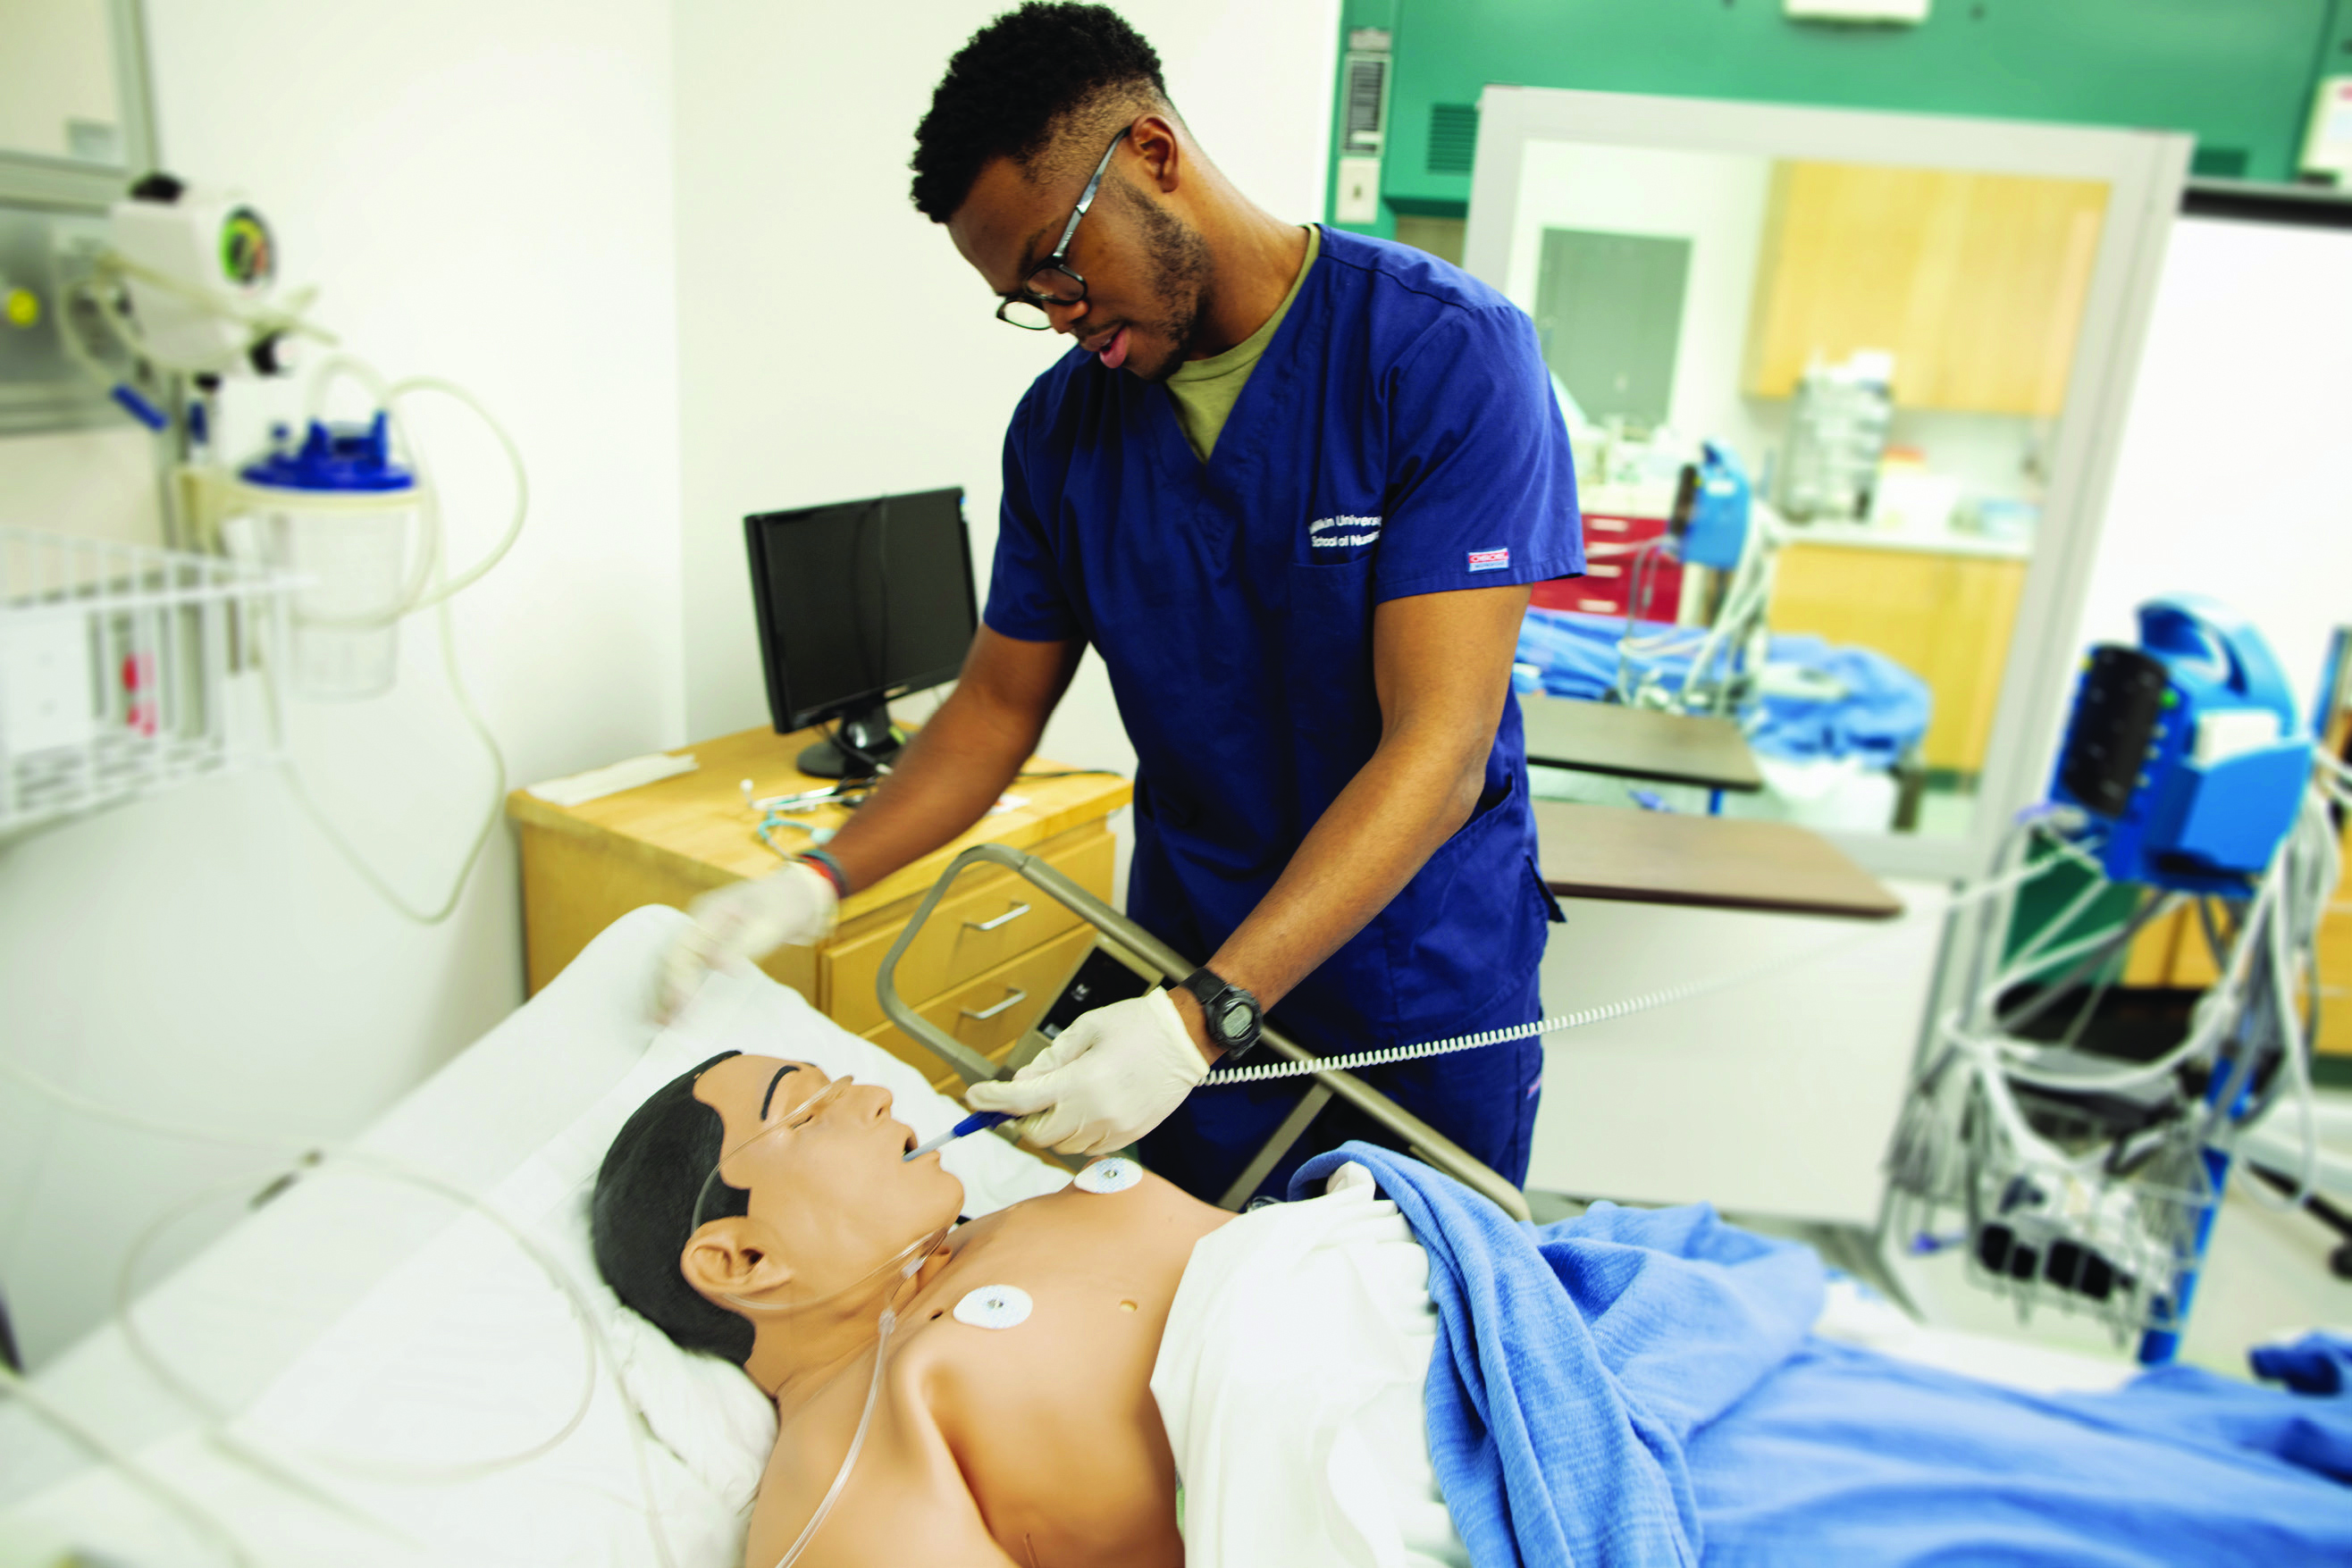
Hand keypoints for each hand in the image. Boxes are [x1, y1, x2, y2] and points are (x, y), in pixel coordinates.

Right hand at [654, 861, 838, 1020]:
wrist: (797, 894)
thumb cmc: (786, 905)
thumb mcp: (770, 923)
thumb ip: (741, 944)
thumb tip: (715, 964)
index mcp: (711, 911)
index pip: (683, 948)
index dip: (679, 978)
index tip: (681, 1004)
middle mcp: (700, 921)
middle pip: (673, 957)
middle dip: (667, 989)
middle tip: (665, 1022)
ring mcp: (703, 931)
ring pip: (675, 964)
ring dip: (668, 991)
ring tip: (662, 1022)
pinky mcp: (710, 944)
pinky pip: (688, 967)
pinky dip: (681, 986)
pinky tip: (676, 1008)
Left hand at [962, 989, 1208, 1155]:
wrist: (1185, 1039)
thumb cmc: (1137, 1025)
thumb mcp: (1085, 1029)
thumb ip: (1049, 1059)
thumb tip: (1021, 1083)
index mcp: (1081, 1081)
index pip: (1021, 1100)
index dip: (991, 1101)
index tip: (974, 1098)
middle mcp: (1096, 1111)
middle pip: (1038, 1134)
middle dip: (1021, 1119)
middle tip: (1022, 1101)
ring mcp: (1114, 1128)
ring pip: (1062, 1146)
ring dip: (1048, 1129)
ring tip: (1054, 1103)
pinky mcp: (1129, 1136)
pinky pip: (1088, 1148)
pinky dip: (1074, 1136)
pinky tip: (1079, 1113)